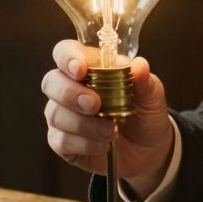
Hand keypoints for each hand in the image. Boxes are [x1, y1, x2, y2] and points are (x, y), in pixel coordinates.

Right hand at [41, 40, 173, 198]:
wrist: (149, 149)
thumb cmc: (145, 114)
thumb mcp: (151, 96)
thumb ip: (144, 80)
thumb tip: (139, 65)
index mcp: (89, 68)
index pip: (64, 51)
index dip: (66, 57)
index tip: (80, 69)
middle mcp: (70, 89)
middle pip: (51, 82)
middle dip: (70, 93)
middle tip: (95, 105)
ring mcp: (63, 116)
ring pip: (55, 114)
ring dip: (85, 124)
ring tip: (111, 131)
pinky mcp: (62, 142)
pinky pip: (60, 141)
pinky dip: (84, 144)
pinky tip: (103, 145)